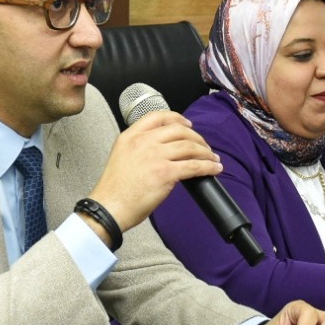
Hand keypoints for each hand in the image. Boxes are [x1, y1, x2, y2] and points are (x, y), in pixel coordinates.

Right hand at [87, 110, 221, 231]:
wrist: (109, 207)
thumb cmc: (114, 190)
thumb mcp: (122, 157)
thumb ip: (140, 148)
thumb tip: (164, 151)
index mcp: (130, 136)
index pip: (157, 117)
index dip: (177, 118)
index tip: (188, 124)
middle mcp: (143, 142)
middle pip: (179, 130)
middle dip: (196, 137)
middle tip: (203, 146)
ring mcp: (155, 156)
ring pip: (190, 147)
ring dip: (206, 152)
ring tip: (212, 158)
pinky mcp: (166, 173)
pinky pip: (194, 166)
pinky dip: (208, 166)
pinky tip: (214, 168)